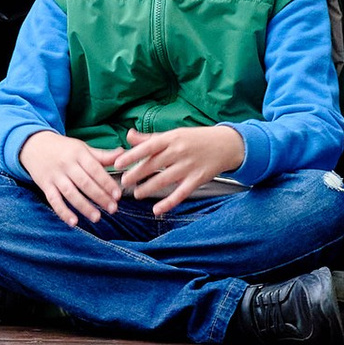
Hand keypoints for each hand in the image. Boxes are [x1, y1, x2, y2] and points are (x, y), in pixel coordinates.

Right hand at [20, 129, 120, 228]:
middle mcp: (66, 164)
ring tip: (97, 218)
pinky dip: (63, 212)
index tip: (117, 195)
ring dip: (84, 207)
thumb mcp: (82, 148)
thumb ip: (101, 155)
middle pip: (85, 183)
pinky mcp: (45, 185)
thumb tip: (123, 154)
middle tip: (113, 209)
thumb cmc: (63, 148)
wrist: (33, 144)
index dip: (106, 183)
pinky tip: (73, 222)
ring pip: (70, 193)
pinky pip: (54, 200)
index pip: (95, 169)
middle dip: (100, 197)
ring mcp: (55, 176)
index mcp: (78, 153)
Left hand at [113, 122, 245, 213]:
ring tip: (137, 194)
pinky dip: (168, 203)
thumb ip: (150, 138)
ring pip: (164, 180)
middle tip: (123, 183)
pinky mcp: (198, 179)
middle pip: (154, 164)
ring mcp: (189, 166)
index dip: (132, 155)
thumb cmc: (195, 139)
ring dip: (149, 188)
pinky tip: (157, 210)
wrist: (226, 145)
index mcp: (171, 138)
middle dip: (137, 174)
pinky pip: (180, 193)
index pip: (148, 146)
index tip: (117, 163)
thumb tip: (129, 135)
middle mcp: (179, 151)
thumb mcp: (173, 134)